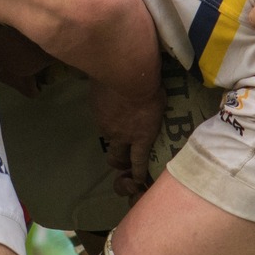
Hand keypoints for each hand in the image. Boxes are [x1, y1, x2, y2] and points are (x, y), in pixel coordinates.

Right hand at [92, 76, 164, 196]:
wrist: (126, 74)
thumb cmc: (151, 89)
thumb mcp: (159, 105)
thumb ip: (152, 116)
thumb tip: (150, 114)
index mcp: (142, 136)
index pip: (139, 162)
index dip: (138, 173)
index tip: (137, 180)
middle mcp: (123, 136)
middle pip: (116, 159)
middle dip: (119, 162)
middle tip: (122, 158)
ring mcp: (107, 126)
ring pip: (108, 139)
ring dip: (113, 137)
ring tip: (118, 124)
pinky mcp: (96, 113)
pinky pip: (100, 121)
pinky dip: (105, 117)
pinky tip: (109, 105)